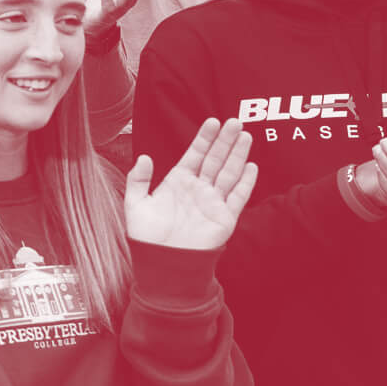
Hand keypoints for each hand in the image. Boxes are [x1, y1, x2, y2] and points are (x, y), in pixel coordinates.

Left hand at [124, 117, 257, 251]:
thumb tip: (144, 157)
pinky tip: (251, 165)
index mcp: (178, 182)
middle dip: (225, 141)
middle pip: (215, 159)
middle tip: (234, 121)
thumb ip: (138, 180)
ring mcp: (213, 202)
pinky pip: (238, 197)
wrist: (161, 264)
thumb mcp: (135, 204)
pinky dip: (245, 182)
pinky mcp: (224, 217)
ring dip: (237, 155)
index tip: (212, 121)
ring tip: (244, 136)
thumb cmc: (147, 237)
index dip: (204, 138)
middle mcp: (198, 189)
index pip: (195, 154)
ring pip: (228, 173)